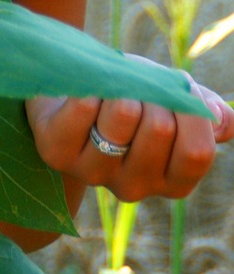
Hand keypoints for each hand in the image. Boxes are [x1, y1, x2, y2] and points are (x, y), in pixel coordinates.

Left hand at [26, 58, 233, 202]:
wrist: (71, 90)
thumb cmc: (129, 95)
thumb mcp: (171, 100)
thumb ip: (204, 112)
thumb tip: (222, 120)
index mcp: (171, 182)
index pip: (197, 151)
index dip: (191, 111)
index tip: (175, 92)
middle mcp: (134, 187)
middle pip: (160, 127)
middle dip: (152, 92)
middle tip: (136, 88)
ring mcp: (93, 173)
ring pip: (123, 114)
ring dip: (121, 86)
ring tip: (111, 89)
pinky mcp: (57, 152)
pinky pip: (83, 108)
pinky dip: (90, 86)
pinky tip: (85, 91)